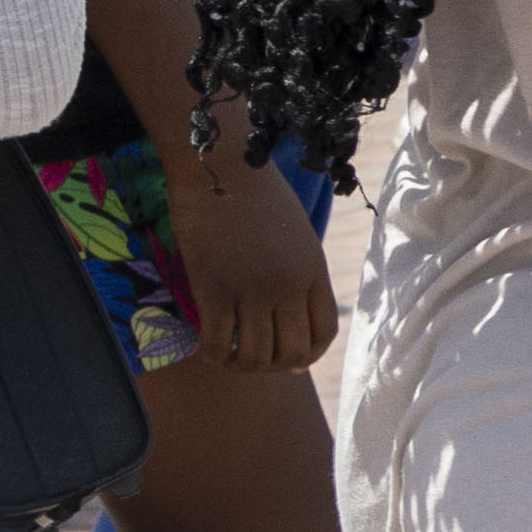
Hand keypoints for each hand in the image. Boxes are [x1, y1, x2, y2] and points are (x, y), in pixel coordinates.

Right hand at [164, 146, 338, 371]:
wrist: (222, 165)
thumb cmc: (256, 195)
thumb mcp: (294, 235)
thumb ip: (297, 275)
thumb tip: (290, 317)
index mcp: (313, 269)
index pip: (324, 332)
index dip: (307, 356)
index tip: (288, 360)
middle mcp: (288, 284)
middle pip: (292, 353)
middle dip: (272, 366)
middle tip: (252, 357)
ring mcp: (252, 289)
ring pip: (254, 357)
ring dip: (240, 365)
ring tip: (229, 355)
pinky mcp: (214, 288)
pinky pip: (216, 344)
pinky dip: (211, 356)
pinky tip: (207, 348)